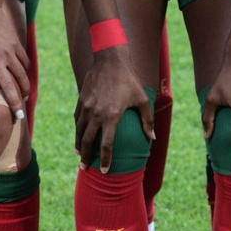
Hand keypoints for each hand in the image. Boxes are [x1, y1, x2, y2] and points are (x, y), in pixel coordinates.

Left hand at [0, 0, 29, 119]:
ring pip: (20, 75)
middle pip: (8, 86)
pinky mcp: (15, 45)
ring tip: (25, 100)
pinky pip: (24, 62)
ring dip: (24, 89)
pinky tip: (25, 79)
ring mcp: (8, 52)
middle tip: (20, 117)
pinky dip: (25, 72)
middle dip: (15, 103)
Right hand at [73, 49, 153, 174]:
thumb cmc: (129, 79)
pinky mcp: (81, 100)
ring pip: (79, 131)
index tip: (105, 171)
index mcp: (112, 116)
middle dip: (86, 157)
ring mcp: (86, 107)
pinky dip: (77, 130)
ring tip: (79, 156)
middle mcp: (96, 113)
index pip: (107, 145)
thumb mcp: (142, 99)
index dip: (106, 160)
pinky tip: (79, 136)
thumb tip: (152, 138)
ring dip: (78, 146)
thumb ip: (147, 120)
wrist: (110, 59)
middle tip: (85, 168)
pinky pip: (77, 119)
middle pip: (88, 142)